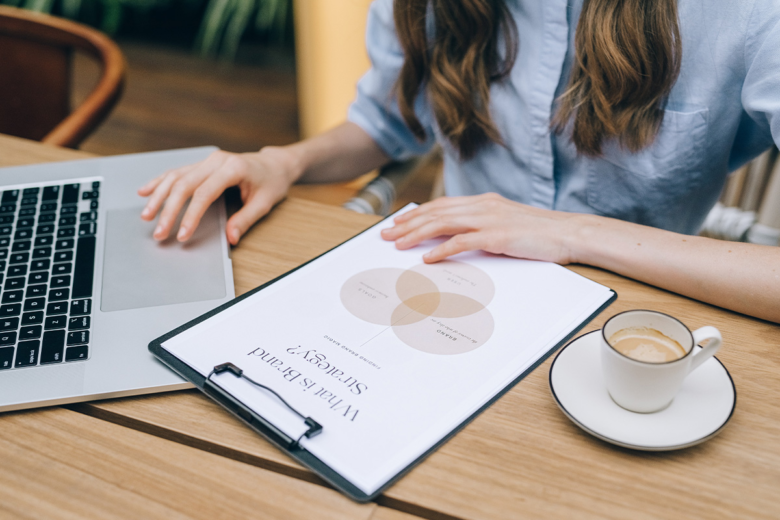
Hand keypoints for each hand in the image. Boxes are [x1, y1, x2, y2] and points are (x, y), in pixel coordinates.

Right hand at [138, 148, 297, 244]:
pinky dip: (160, 182)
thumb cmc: (272, 182)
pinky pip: (177, 171)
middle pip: (184, 185)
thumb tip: (231, 238)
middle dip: (168, 210)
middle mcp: (217, 161)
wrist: (275, 164)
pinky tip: (145, 191)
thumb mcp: (264, 203)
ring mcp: (208, 160)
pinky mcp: (203, 163)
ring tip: (146, 216)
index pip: (204, 194)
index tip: (182, 234)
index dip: (190, 216)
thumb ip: (246, 220)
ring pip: (176, 176)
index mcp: (233, 168)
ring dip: (158, 196)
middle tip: (159, 232)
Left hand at [380, 193, 584, 263]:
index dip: (417, 213)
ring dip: (416, 234)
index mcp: (484, 202)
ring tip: (398, 244)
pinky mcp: (496, 237)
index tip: (398, 222)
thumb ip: (483, 226)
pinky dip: (441, 250)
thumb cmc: (540, 233)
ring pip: (442, 224)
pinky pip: (460, 242)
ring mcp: (489, 220)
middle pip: (436, 212)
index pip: (442, 205)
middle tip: (386, 234)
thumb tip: (458, 238)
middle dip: (408, 223)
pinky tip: (426, 258)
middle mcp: (483, 206)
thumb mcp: (506, 224)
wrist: (569, 233)